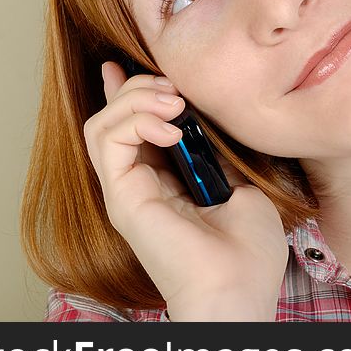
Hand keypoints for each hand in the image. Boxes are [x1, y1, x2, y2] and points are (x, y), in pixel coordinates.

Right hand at [83, 62, 288, 319]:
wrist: (242, 288)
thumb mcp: (242, 183)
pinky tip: (171, 126)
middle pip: (113, 118)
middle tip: (177, 89)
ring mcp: (128, 191)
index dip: (131, 91)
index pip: (133, 127)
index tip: (132, 62)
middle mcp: (141, 184)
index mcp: (167, 182)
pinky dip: (135, 119)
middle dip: (141, 87)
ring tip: (176, 103)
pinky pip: (106, 140)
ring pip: (102, 123)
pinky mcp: (122, 198)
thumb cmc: (248, 249)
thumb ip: (218, 151)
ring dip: (137, 98)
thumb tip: (205, 117)